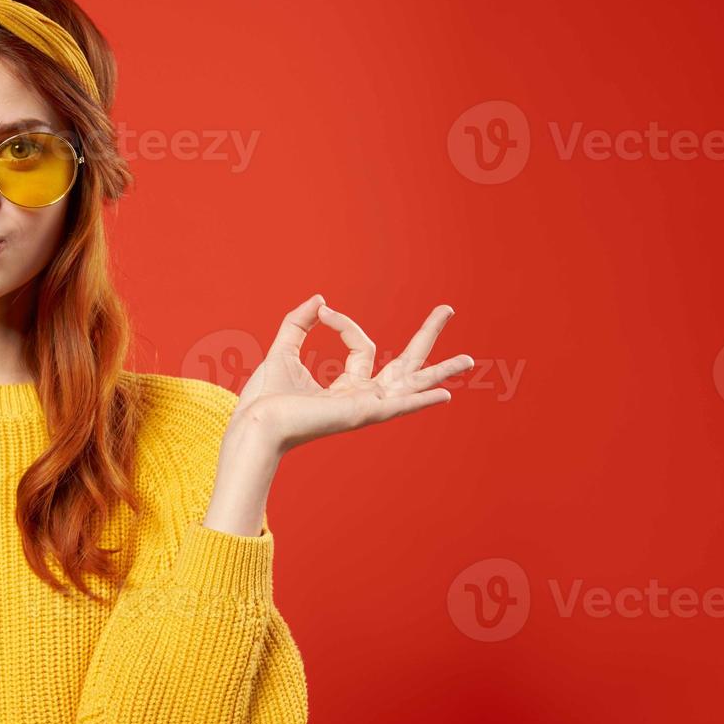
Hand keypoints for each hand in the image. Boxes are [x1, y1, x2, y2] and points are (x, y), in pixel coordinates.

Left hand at [231, 293, 474, 459]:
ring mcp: (364, 408)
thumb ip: (299, 323)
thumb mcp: (284, 349)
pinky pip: (397, 406)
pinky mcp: (359, 415)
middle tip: (447, 309)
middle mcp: (362, 399)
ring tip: (469, 359)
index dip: (344, 324)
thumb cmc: (265, 399)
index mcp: (346, 388)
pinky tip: (445, 395)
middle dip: (426, 337)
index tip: (323, 312)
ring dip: (440, 372)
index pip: (363, 346)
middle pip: (404, 365)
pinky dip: (420, 400)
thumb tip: (319, 300)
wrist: (255, 423)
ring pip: (410, 386)